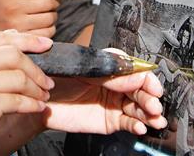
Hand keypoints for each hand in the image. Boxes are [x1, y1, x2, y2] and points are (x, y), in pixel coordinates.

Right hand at [0, 0, 71, 37]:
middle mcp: (12, 8)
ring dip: (53, 14)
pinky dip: (50, 28)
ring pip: (51, 18)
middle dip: (55, 0)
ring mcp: (17, 26)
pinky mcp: (23, 40)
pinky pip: (48, 34)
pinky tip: (41, 23)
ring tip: (43, 12)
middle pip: (49, 3)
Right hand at [0, 31, 54, 155]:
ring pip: (17, 76)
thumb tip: (17, 37)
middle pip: (10, 53)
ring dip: (36, 88)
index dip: (25, 39)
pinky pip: (17, 99)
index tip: (44, 44)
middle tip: (46, 81)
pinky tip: (35, 108)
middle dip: (35, 67)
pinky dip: (32, 104)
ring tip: (41, 96)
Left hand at [41, 49, 166, 135]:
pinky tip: (140, 127)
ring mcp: (113, 103)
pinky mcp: (109, 120)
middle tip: (154, 106)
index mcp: (109, 66)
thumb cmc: (55, 78)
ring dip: (149, 114)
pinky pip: (127, 123)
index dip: (146, 79)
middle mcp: (115, 84)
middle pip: (140, 90)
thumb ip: (106, 71)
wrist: (39, 100)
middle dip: (150, 98)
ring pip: (138, 108)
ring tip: (155, 119)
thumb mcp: (80, 69)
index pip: (134, 70)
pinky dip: (136, 125)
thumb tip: (132, 72)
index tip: (152, 87)